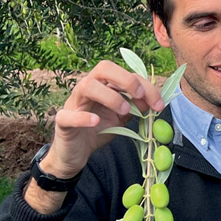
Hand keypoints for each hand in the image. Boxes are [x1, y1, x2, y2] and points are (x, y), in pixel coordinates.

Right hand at [43, 60, 164, 177]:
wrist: (77, 153)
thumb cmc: (99, 130)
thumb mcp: (122, 118)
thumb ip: (136, 108)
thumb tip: (153, 102)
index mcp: (104, 85)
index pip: (126, 74)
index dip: (145, 86)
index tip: (159, 104)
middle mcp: (88, 88)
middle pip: (104, 68)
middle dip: (126, 79)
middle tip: (139, 97)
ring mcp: (74, 102)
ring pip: (86, 85)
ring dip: (109, 96)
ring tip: (123, 111)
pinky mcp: (62, 121)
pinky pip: (67, 114)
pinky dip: (82, 117)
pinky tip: (95, 122)